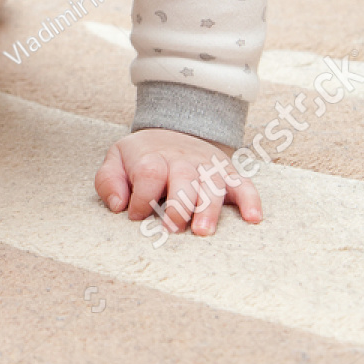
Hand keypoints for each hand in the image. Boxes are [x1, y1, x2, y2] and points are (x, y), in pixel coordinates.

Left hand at [94, 127, 262, 235]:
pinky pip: (243, 184)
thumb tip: (118, 206)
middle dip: (178, 205)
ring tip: (204, 232)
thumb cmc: (141, 157)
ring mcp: (207, 166)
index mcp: (153, 157)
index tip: (134, 216)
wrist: (171, 131)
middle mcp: (182, 161)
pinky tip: (253, 218)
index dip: (141, 198)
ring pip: (213, 184)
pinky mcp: (227, 173)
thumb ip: (109, 181)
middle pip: (184, 179)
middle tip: (173, 229)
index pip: (148, 174)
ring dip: (209, 208)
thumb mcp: (116, 160)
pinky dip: (251, 199)